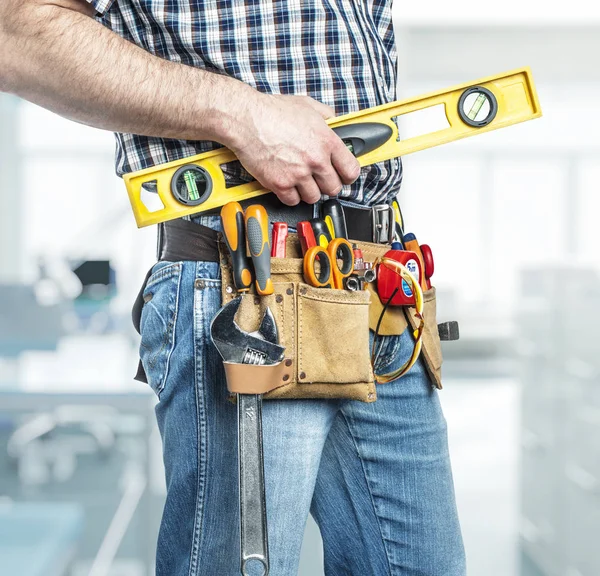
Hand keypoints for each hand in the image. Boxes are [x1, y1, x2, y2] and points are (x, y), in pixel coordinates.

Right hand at [227, 92, 360, 205]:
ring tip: (300, 181)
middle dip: (327, 185)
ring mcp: (298, 174)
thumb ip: (326, 116)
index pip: (350, 170)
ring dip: (308, 191)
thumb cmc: (272, 111)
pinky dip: (290, 196)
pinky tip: (286, 184)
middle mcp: (315, 160)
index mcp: (326, 141)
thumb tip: (335, 123)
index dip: (348, 175)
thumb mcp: (307, 105)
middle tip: (319, 180)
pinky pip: (292, 201)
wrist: (247, 119)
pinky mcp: (280, 184)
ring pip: (313, 197)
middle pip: (333, 188)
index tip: (344, 176)